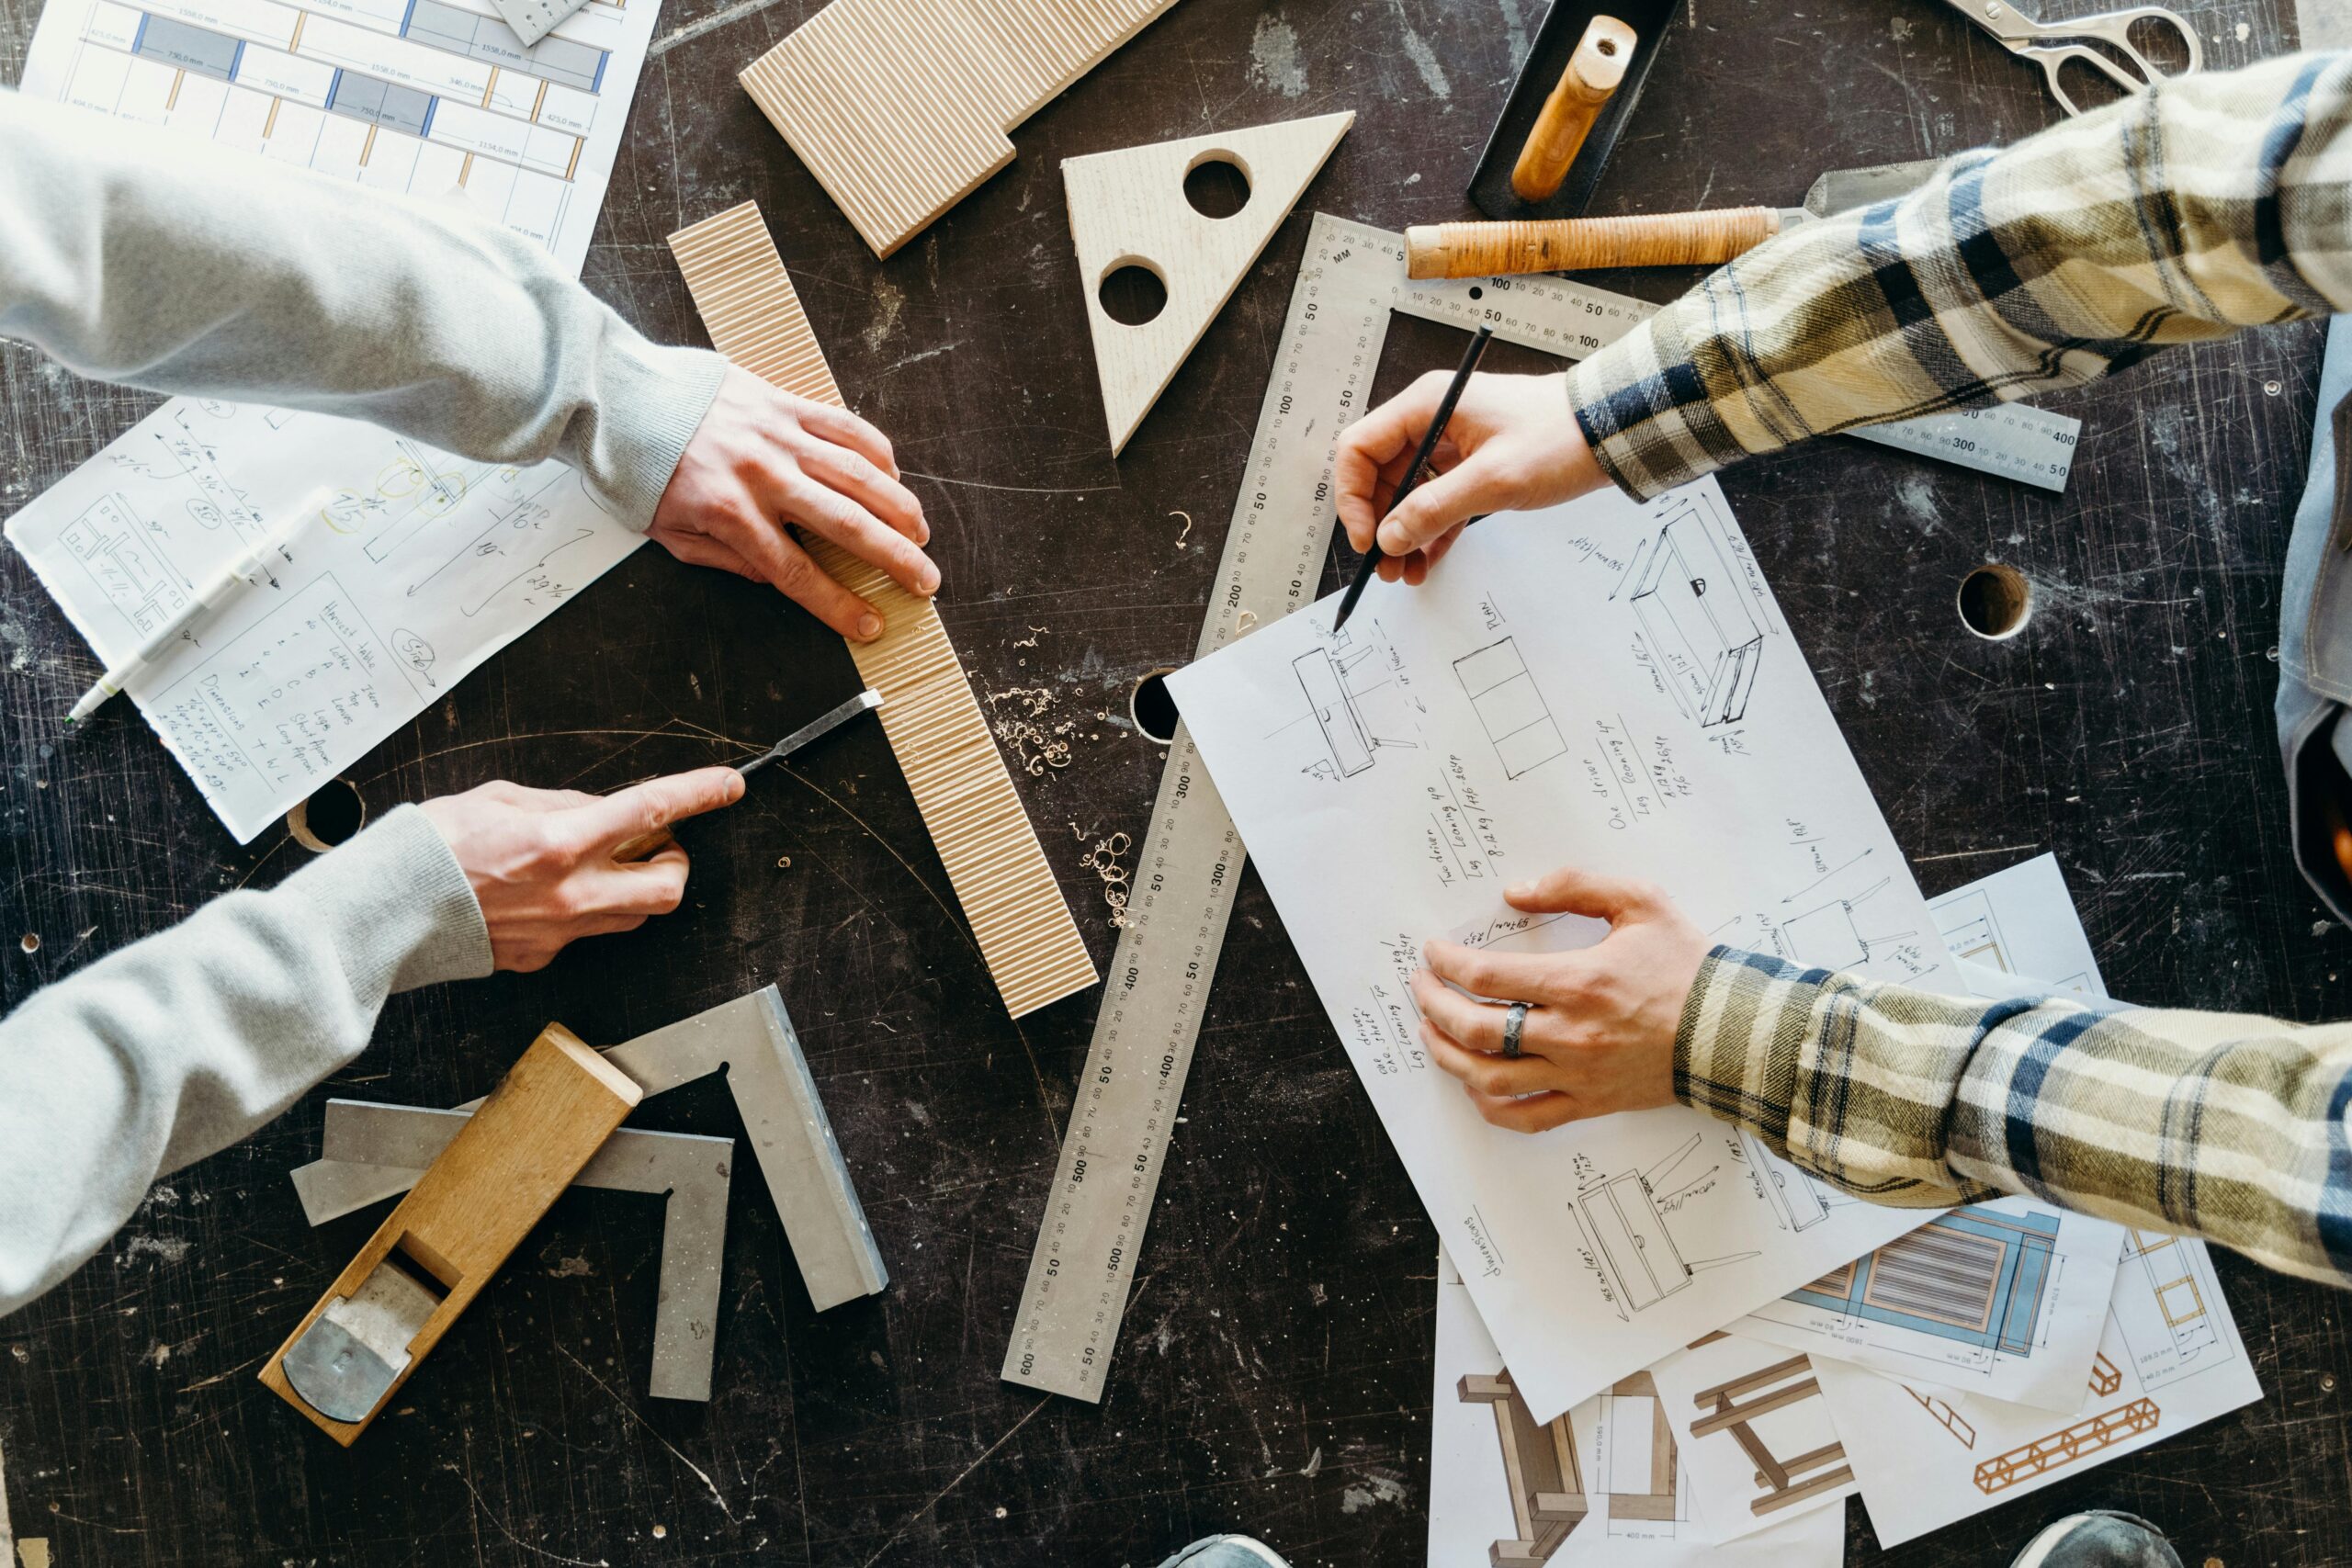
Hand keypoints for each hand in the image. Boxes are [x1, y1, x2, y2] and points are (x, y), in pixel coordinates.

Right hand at [420, 768, 744, 971]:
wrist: (387, 912)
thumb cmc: (431, 849)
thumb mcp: (499, 799)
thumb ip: (562, 804)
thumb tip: (600, 809)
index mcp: (562, 841)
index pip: (652, 812)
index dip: (698, 795)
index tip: (726, 786)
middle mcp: (572, 892)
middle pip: (669, 887)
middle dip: (675, 862)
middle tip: (657, 844)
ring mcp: (560, 931)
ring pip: (635, 915)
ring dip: (635, 887)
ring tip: (602, 866)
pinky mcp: (542, 957)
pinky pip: (587, 933)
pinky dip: (587, 910)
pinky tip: (552, 896)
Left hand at [651, 366, 936, 641]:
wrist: (625, 398)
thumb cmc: (645, 470)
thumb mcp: (670, 534)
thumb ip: (725, 561)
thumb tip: (777, 579)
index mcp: (731, 513)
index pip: (797, 572)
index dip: (838, 604)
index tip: (870, 625)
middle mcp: (763, 475)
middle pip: (846, 525)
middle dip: (894, 559)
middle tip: (925, 582)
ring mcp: (779, 435)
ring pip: (858, 475)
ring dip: (898, 509)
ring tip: (920, 535)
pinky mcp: (785, 403)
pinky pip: (846, 426)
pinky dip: (877, 453)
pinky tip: (893, 478)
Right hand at [1334, 371, 1606, 583]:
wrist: (1610, 431)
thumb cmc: (1558, 438)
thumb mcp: (1493, 479)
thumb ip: (1434, 509)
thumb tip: (1390, 537)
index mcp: (1426, 406)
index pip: (1360, 448)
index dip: (1353, 496)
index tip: (1367, 537)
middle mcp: (1431, 421)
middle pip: (1379, 476)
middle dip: (1379, 524)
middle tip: (1385, 566)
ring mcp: (1450, 443)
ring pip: (1407, 493)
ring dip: (1403, 534)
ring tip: (1406, 572)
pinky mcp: (1470, 465)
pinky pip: (1436, 500)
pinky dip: (1430, 530)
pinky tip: (1428, 560)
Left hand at [1410, 867, 1708, 1132]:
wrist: (1733, 1031)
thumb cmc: (1688, 965)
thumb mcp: (1640, 901)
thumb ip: (1574, 886)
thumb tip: (1515, 892)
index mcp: (1577, 982)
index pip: (1486, 976)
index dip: (1447, 963)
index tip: (1433, 952)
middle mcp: (1569, 1034)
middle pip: (1474, 1028)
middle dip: (1433, 1005)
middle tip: (1421, 987)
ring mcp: (1577, 1075)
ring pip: (1488, 1078)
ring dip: (1447, 1056)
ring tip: (1431, 1033)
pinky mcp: (1589, 1103)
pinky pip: (1526, 1117)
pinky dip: (1489, 1106)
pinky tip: (1474, 1087)